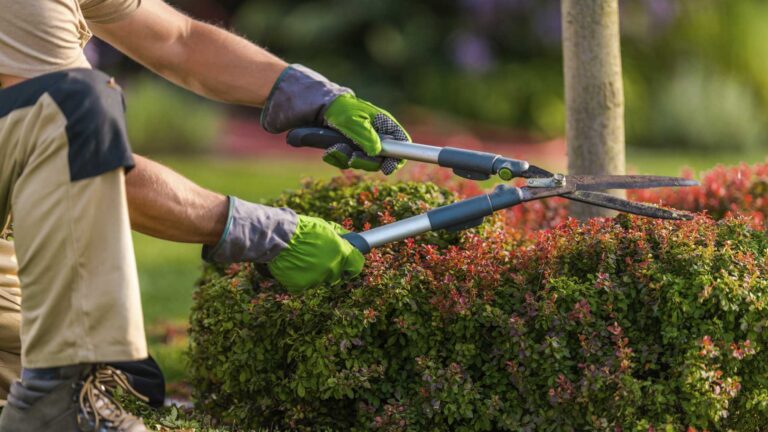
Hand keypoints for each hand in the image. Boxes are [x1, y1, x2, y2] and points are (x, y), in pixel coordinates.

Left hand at [260, 64, 409, 174]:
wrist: (310, 107)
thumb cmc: (335, 108)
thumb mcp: (352, 121)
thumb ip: (366, 137)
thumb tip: (377, 153)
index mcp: (382, 124)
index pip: (401, 143)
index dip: (398, 157)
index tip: (387, 167)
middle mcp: (373, 134)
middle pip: (380, 159)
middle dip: (364, 161)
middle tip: (352, 158)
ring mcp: (359, 142)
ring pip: (361, 162)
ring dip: (346, 159)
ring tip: (334, 149)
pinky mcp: (345, 147)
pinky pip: (345, 161)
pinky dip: (336, 158)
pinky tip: (328, 150)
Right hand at [267, 215, 363, 292]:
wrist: (280, 235)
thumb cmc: (304, 229)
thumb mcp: (327, 227)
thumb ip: (341, 236)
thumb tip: (351, 239)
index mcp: (341, 254)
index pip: (357, 266)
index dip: (352, 264)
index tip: (348, 263)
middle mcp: (331, 268)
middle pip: (337, 274)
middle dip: (331, 267)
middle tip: (319, 257)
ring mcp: (316, 279)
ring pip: (320, 280)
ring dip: (315, 273)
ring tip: (303, 258)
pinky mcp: (301, 285)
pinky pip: (304, 285)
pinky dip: (300, 278)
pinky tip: (295, 266)